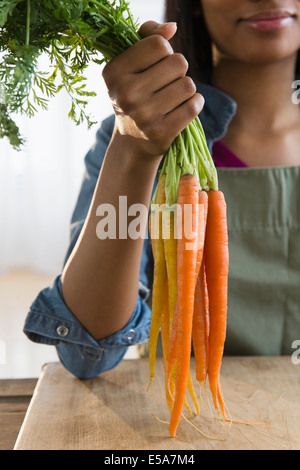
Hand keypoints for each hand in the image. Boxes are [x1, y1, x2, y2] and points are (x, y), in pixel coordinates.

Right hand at [102, 21, 204, 161]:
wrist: (133, 141)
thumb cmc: (136, 94)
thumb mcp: (132, 63)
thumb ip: (148, 35)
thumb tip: (172, 28)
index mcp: (114, 72)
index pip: (158, 44)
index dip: (165, 52)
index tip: (157, 65)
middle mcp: (126, 94)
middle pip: (178, 63)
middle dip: (178, 71)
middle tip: (167, 84)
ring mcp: (143, 115)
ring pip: (188, 85)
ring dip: (186, 89)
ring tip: (173, 97)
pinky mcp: (160, 132)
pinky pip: (193, 106)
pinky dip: (195, 103)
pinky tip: (185, 107)